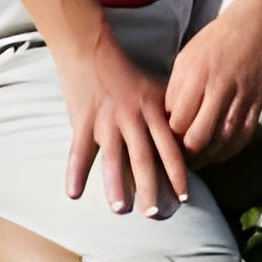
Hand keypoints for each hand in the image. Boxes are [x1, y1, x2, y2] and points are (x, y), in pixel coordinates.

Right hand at [59, 40, 193, 214]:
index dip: (177, 173)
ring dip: (116, 185)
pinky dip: (75, 172)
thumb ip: (169, 112)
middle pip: (143, 158)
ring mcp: (106, 120)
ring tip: (121, 209)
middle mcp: (132, 117)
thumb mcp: (155, 87)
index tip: (185, 197)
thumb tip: (187, 138)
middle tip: (154, 214)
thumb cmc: (126, 71)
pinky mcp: (82, 120)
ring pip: (113, 157)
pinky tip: (74, 194)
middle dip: (150, 187)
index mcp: (152, 110)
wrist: (91, 47)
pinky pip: (79, 151)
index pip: (169, 147)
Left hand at [165, 0, 261, 165]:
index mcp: (196, 74)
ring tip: (195, 159)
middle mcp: (220, 88)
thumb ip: (175, 91)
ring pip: (222, 142)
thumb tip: (166, 122)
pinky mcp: (258, 103)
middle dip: (185, 153)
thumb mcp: (185, 58)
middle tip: (178, 157)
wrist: (255, 25)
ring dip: (206, 157)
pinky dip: (229, 151)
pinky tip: (217, 153)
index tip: (164, 141)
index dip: (168, 137)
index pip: (176, 121)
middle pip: (198, 138)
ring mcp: (242, 97)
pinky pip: (243, 138)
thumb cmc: (214, 41)